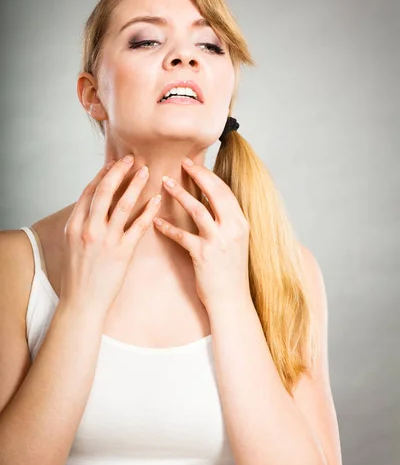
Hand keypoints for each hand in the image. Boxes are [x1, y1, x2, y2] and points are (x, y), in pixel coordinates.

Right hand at [59, 156, 160, 322]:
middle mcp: (88, 229)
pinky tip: (156, 200)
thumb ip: (83, 223)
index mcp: (75, 225)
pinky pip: (138, 226)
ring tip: (146, 171)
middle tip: (132, 159)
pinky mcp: (122, 252)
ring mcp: (105, 240)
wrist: (82, 302)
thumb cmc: (79, 275)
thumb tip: (94, 206)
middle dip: (119, 172)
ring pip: (122, 204)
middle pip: (104, 191)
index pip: (89, 192)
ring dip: (135, 185)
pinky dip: (148, 210)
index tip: (113, 163)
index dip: (102, 175)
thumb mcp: (73, 244)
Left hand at [153, 158, 250, 312]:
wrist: (231, 300)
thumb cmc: (230, 272)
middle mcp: (233, 229)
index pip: (225, 191)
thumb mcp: (235, 242)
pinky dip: (168, 227)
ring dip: (179, 193)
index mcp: (241, 223)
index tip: (195, 165)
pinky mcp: (203, 255)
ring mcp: (219, 241)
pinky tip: (156, 221)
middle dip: (198, 175)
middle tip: (182, 163)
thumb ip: (226, 222)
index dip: (209, 176)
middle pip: (215, 193)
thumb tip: (210, 204)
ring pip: (197, 209)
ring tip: (165, 183)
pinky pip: (182, 236)